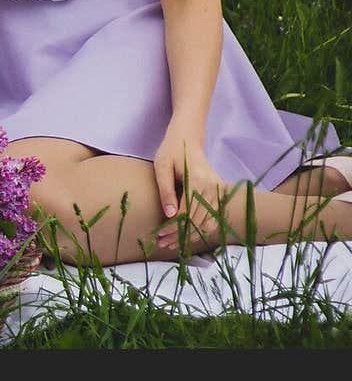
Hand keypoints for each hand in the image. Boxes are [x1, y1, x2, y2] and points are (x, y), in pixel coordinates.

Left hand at [153, 125, 227, 250]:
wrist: (188, 137)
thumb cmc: (171, 150)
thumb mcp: (162, 166)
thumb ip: (166, 190)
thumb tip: (170, 216)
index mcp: (197, 179)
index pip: (187, 213)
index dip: (174, 228)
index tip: (160, 236)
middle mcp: (212, 186)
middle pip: (197, 221)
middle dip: (179, 235)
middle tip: (163, 244)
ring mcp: (218, 189)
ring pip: (207, 223)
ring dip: (190, 235)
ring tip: (172, 242)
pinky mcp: (220, 192)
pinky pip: (213, 217)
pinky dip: (200, 228)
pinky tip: (186, 233)